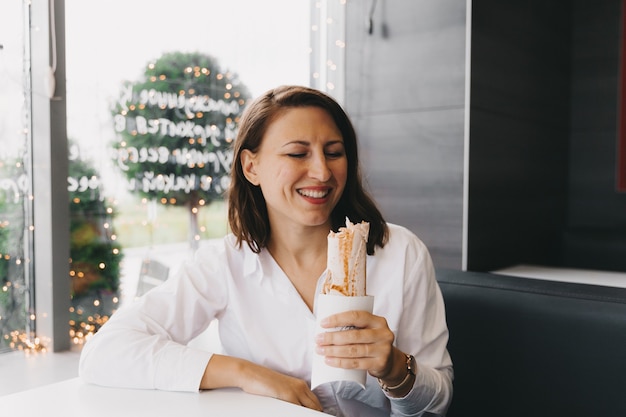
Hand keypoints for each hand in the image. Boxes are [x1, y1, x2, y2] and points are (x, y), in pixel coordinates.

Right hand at [201, 355, 322, 410]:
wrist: (251, 373)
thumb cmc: (262, 382)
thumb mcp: (281, 388)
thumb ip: (291, 396)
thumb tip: (297, 407)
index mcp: (300, 384)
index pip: (315, 402)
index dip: (316, 411)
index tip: (315, 416)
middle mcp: (301, 387)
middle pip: (316, 406)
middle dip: (316, 414)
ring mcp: (296, 391)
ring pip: (311, 409)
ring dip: (310, 415)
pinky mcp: (289, 395)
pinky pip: (301, 410)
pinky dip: (303, 415)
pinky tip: (298, 416)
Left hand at [315, 310, 396, 378]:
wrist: (389, 361)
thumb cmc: (371, 341)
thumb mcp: (368, 329)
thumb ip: (353, 325)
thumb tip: (325, 325)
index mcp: (378, 321)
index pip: (356, 316)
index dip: (338, 319)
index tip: (322, 323)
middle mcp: (383, 334)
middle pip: (354, 335)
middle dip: (332, 337)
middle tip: (318, 339)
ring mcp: (383, 350)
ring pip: (353, 350)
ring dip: (333, 351)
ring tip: (320, 350)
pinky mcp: (379, 364)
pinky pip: (356, 363)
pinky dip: (340, 362)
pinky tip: (329, 361)